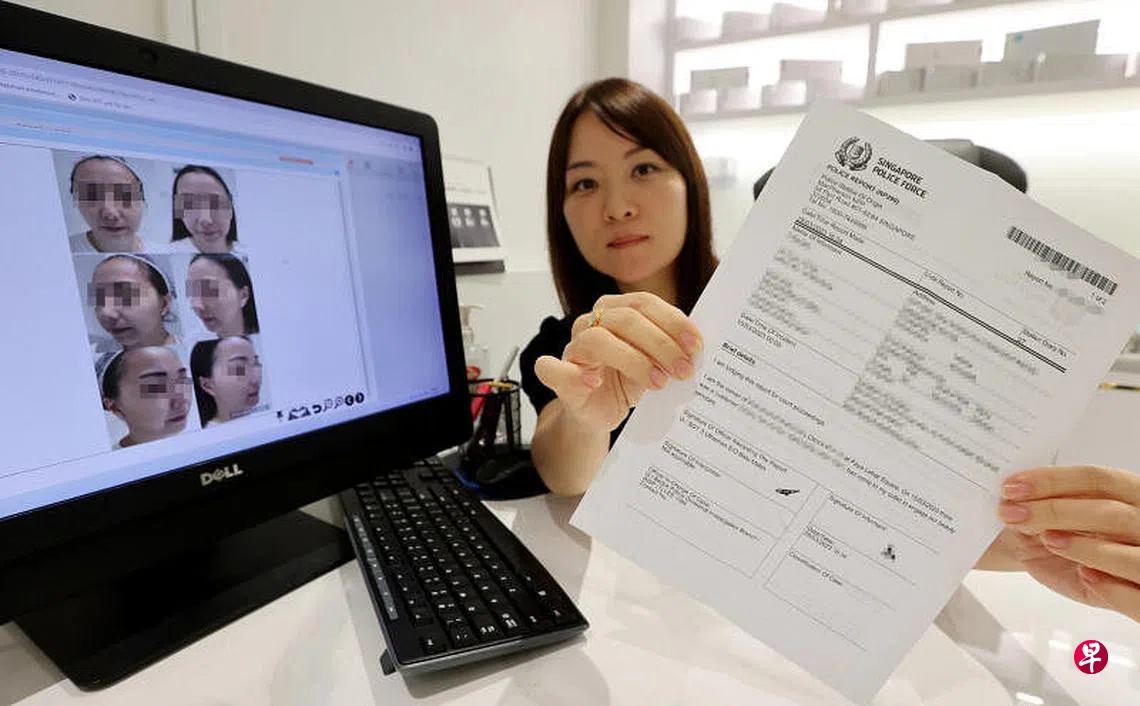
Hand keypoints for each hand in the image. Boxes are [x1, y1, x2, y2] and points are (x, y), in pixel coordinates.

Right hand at [533, 292, 702, 432]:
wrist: (600, 414)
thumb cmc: (628, 382)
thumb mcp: (654, 363)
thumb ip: (670, 349)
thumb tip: (698, 350)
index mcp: (616, 311)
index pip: (644, 303)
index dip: (672, 321)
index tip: (696, 345)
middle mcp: (591, 322)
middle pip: (626, 320)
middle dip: (661, 344)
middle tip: (684, 369)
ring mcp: (573, 348)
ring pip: (598, 340)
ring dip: (633, 360)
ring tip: (658, 382)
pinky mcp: (558, 376)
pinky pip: (551, 368)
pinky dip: (572, 374)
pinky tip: (594, 382)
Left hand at [997, 465, 1139, 621]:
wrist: (1067, 568)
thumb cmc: (1065, 535)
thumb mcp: (1053, 515)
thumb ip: (1041, 503)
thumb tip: (1013, 498)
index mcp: (1128, 493)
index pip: (1097, 479)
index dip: (1053, 481)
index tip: (1011, 487)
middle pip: (1111, 514)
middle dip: (1057, 512)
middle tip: (1014, 514)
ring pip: (1132, 557)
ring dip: (1087, 548)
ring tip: (1048, 541)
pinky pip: (1136, 598)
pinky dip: (1112, 590)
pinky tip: (1084, 576)